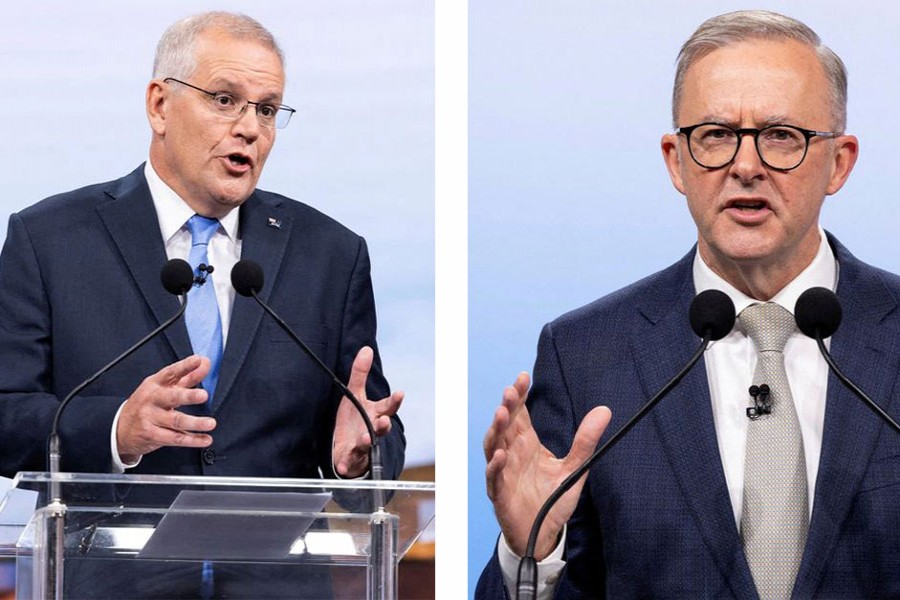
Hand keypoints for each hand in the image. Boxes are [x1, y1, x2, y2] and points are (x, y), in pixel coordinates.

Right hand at [116, 355, 216, 462]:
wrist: (119, 428)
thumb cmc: (146, 404)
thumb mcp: (163, 387)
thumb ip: (186, 376)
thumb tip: (205, 363)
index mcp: (155, 384)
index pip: (171, 372)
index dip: (185, 366)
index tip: (198, 361)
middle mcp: (152, 399)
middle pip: (171, 397)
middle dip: (188, 395)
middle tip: (203, 395)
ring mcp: (150, 418)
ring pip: (176, 420)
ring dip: (195, 423)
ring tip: (210, 423)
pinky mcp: (152, 435)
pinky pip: (175, 438)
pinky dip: (192, 440)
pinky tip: (205, 439)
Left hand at [332, 346, 403, 477]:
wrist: (347, 447)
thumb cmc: (354, 419)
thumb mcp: (354, 394)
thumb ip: (360, 374)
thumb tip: (366, 349)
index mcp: (374, 413)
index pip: (387, 406)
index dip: (394, 401)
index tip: (400, 393)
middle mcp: (372, 429)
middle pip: (381, 428)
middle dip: (383, 425)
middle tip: (384, 421)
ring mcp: (362, 445)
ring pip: (368, 444)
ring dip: (368, 441)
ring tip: (367, 438)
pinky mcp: (351, 457)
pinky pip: (349, 461)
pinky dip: (347, 464)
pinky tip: (343, 466)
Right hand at [484, 372, 610, 559]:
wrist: (544, 534)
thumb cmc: (552, 499)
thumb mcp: (574, 467)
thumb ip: (585, 440)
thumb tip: (604, 410)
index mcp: (526, 443)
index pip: (520, 413)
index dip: (520, 395)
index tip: (523, 377)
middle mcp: (512, 453)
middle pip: (505, 424)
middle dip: (507, 406)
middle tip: (512, 391)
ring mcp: (504, 472)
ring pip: (493, 445)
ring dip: (496, 429)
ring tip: (502, 413)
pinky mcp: (500, 493)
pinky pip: (494, 477)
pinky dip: (494, 466)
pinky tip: (500, 455)